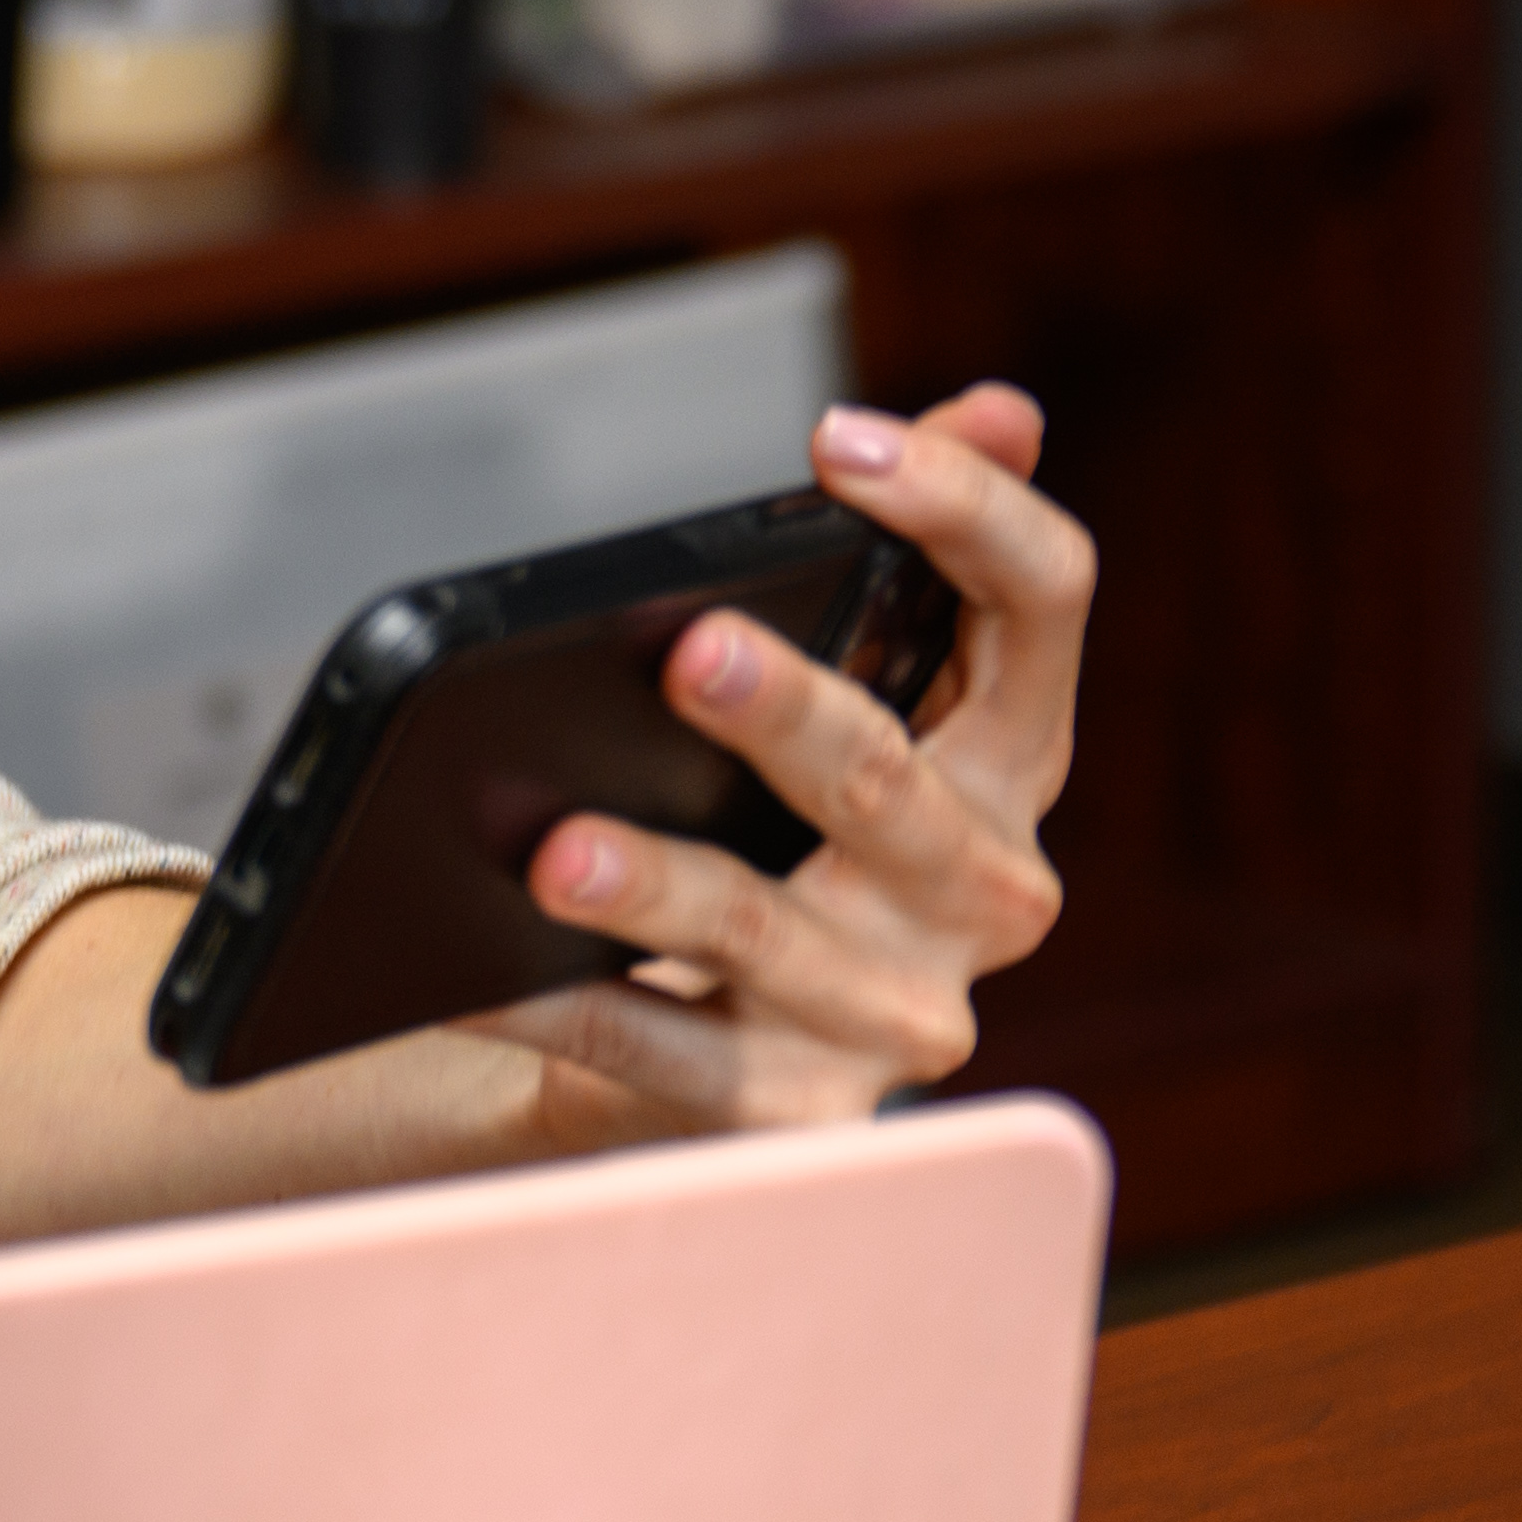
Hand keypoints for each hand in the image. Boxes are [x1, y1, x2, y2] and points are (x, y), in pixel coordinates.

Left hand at [0, 388, 1092, 1247]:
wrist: (717, 1059)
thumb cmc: (787, 834)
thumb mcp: (857, 698)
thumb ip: (912, 556)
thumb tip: (1006, 405)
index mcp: (1010, 754)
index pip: (1043, 606)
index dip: (964, 511)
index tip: (836, 441)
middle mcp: (983, 889)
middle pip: (894, 783)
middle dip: (791, 714)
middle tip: (688, 649)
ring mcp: (897, 1014)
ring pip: (768, 934)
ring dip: (655, 886)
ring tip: (552, 849)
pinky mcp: (791, 1116)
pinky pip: (663, 1060)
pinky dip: (562, 1011)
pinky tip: (478, 968)